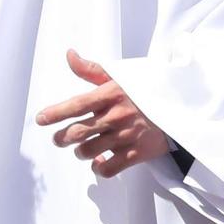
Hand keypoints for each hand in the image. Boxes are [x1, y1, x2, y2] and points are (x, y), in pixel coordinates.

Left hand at [36, 50, 173, 177]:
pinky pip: (110, 168)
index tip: (40, 119)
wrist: (183, 107)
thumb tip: (69, 54)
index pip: (76, 105)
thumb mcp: (120, 77)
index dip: (55, 113)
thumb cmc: (145, 91)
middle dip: (62, 138)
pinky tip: (99, 162)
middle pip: (78, 132)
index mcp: (111, 95)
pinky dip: (99, 168)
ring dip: (80, 152)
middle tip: (58, 139)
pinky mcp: (138, 153)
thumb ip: (91, 70)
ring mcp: (127, 136)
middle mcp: (117, 116)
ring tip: (79, 149)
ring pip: (89, 151)